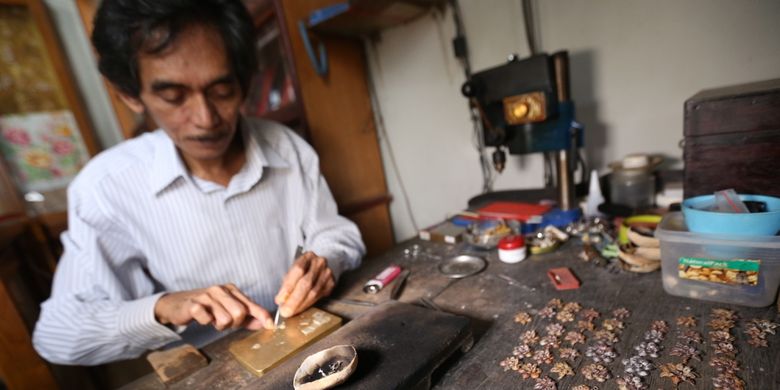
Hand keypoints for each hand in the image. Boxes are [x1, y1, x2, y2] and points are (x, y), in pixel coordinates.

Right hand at [154, 284, 272, 330]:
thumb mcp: (228, 311)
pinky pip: (206, 319)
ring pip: (225, 319)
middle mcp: (221, 290)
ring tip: (212, 319)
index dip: (262, 315)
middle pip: (240, 313)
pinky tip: (202, 318)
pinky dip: (206, 323)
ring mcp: (207, 296)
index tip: (270, 326)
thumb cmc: (207, 307)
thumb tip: (266, 324)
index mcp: (232, 290)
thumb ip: (247, 317)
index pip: (251, 304)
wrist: (179, 304)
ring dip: (219, 325)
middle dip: (234, 324)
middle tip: (224, 322)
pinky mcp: (194, 304)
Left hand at [274, 252, 334, 316]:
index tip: (279, 300)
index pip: (298, 271)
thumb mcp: (293, 271)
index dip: (288, 287)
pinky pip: (319, 297)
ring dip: (301, 305)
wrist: (320, 266)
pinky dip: (308, 304)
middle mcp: (319, 263)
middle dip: (294, 300)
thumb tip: (281, 300)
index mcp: (308, 256)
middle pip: (306, 283)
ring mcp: (327, 273)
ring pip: (313, 293)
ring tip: (291, 311)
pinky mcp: (331, 283)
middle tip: (285, 311)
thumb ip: (287, 283)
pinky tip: (301, 307)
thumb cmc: (304, 269)